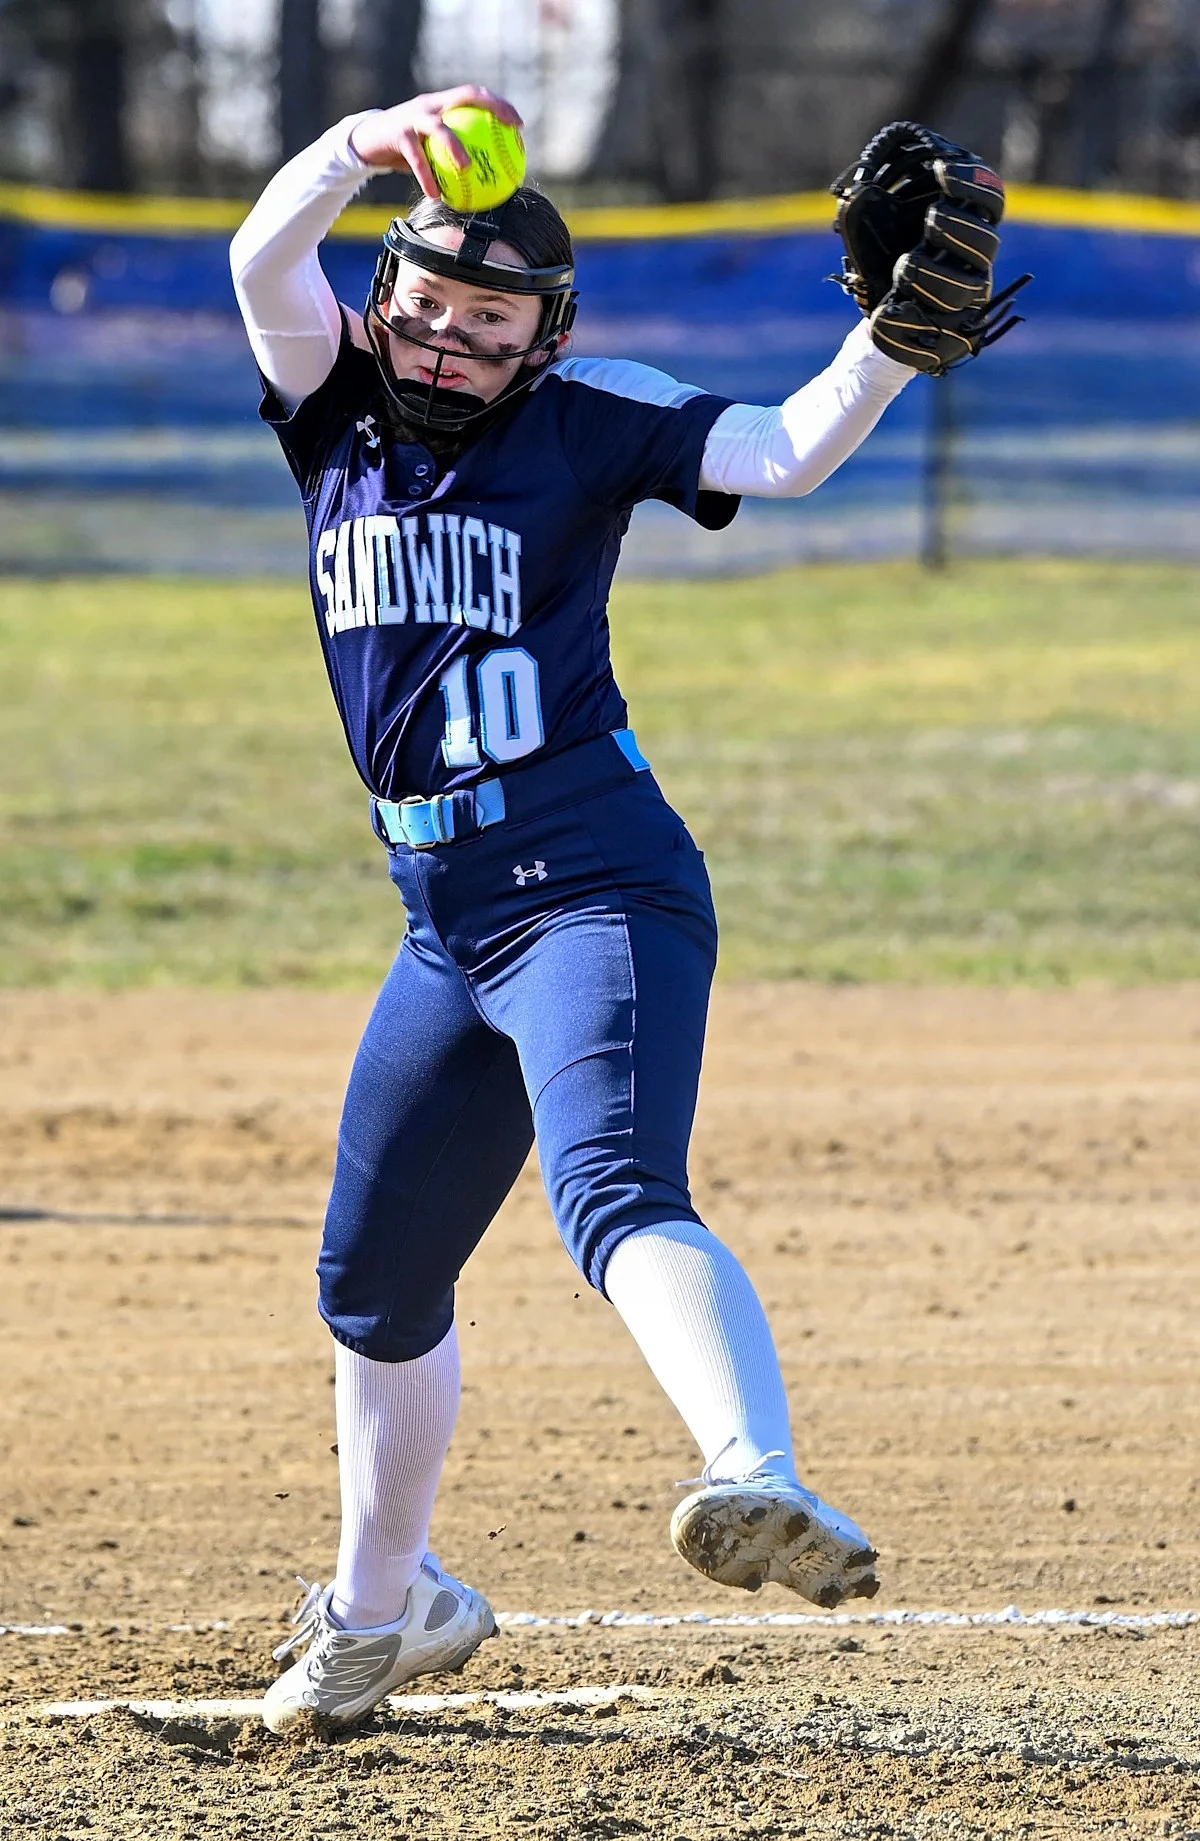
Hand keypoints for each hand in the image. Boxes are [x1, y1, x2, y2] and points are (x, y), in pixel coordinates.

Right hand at [349, 87, 522, 197]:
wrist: (369, 140)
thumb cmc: (407, 147)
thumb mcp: (430, 146)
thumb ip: (453, 153)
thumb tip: (485, 179)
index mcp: (442, 104)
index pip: (474, 95)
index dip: (498, 104)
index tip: (518, 123)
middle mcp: (431, 104)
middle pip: (465, 96)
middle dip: (491, 108)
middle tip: (508, 129)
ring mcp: (414, 116)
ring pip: (440, 128)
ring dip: (454, 147)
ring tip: (467, 168)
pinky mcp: (398, 133)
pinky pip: (416, 158)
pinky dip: (426, 177)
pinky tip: (435, 195)